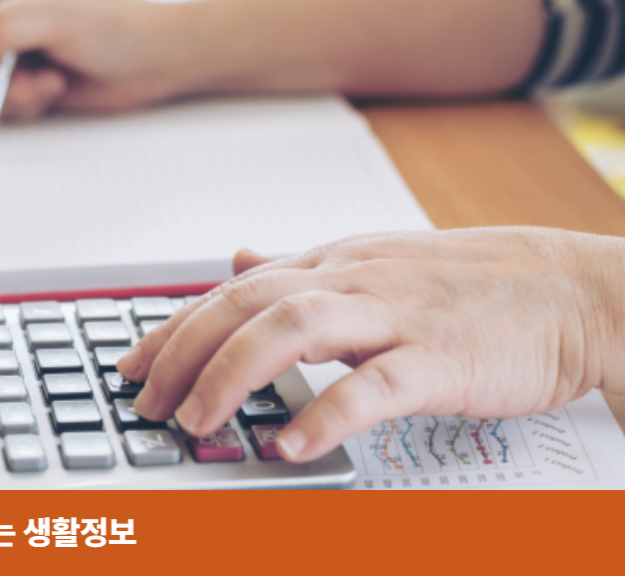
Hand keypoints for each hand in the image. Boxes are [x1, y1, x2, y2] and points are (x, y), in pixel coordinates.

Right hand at [0, 0, 187, 120]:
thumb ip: (4, 25)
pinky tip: (55, 92)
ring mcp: (8, 53)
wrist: (152, 64)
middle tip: (31, 74)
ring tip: (52, 84)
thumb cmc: (118, 27)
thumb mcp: (60, 15)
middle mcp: (0, 14)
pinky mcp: (19, 85)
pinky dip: (23, 107)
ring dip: (13, 93)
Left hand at [115, 228, 624, 462]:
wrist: (573, 288)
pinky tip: (287, 444)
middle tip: (144, 401)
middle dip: (183, 352)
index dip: (173, 328)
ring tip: (195, 421)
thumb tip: (235, 259)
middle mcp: (352, 279)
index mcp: (332, 263)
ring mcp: (396, 315)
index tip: (130, 365)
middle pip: (245, 302)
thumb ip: (299, 267)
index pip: (230, 290)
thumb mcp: (372, 262)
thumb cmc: (472, 283)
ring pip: (293, 329)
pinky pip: (373, 385)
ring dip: (232, 376)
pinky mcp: (440, 357)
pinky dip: (324, 414)